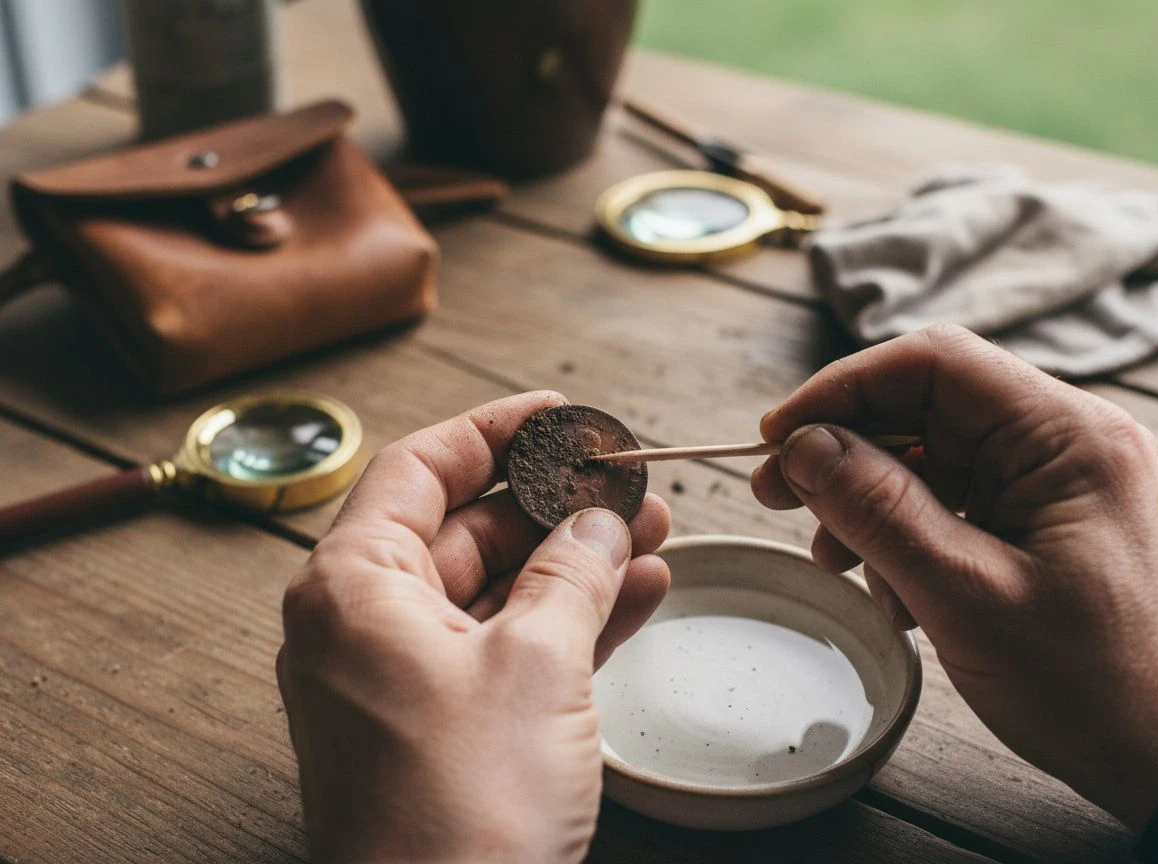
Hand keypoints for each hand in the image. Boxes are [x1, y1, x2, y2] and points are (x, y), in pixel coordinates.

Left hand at [277, 392, 670, 863]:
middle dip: (557, 504)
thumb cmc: (460, 811)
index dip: (497, 430)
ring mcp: (402, 677)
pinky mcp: (440, 725)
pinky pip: (505, 647)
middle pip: (467, 526)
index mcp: (354, 587)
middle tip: (629, 484)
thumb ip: (572, 574)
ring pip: (496, 588)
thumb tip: (600, 521)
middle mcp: (364, 624)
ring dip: (574, 561)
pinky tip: (637, 593)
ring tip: (651, 532)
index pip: (421, 467)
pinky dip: (566, 621)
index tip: (561, 415)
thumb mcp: (535, 666)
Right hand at [751, 324, 1157, 829]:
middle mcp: (1064, 443)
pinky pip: (949, 500)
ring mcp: (1052, 482)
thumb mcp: (966, 597)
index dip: (842, 388)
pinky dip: (902, 535)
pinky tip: (888, 587)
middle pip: (924, 407)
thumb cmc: (1091, 688)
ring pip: (928, 456)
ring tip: (832, 558)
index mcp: (1068, 439)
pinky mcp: (1039, 521)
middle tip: (776, 493)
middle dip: (843, 449)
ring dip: (867, 500)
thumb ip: (879, 510)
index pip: (935, 364)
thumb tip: (803, 445)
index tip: (778, 436)